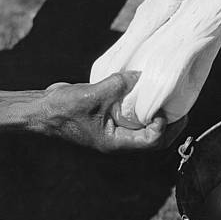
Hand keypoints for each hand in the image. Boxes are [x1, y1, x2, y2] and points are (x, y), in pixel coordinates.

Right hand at [42, 72, 185, 151]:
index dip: (164, 126)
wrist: (38, 111)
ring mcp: (114, 134)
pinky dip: (144, 111)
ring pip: (146, 132)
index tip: (165, 107)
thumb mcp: (93, 94)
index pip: (152, 142)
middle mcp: (118, 143)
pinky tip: (148, 95)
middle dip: (171, 125)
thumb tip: (141, 75)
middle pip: (155, 140)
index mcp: (116, 144)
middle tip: (182, 106)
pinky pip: (134, 121)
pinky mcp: (109, 124)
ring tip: (170, 100)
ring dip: (159, 118)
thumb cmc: (61, 109)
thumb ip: (119, 85)